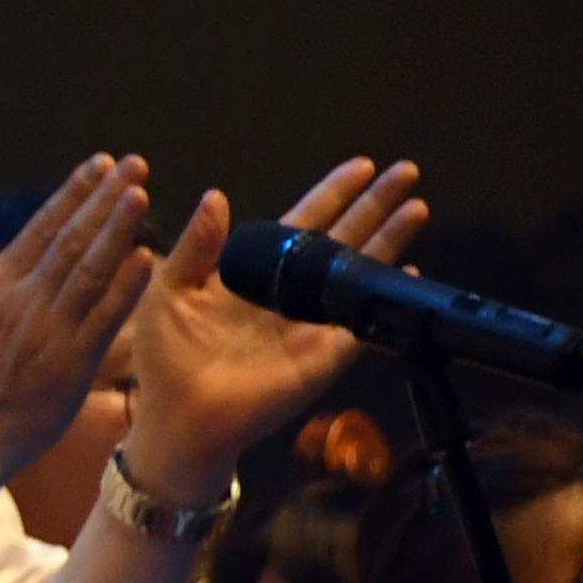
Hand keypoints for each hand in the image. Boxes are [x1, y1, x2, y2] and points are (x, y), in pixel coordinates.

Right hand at [0, 155, 153, 480]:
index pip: (42, 226)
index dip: (74, 192)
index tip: (101, 163)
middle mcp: (25, 299)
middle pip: (70, 238)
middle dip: (104, 198)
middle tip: (134, 164)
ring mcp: (50, 329)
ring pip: (89, 270)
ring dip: (116, 230)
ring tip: (141, 195)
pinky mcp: (72, 362)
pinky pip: (103, 318)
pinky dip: (124, 288)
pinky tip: (147, 260)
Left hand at [120, 158, 425, 503]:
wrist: (176, 417)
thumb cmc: (166, 358)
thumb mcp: (168, 291)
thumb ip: (196, 246)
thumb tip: (216, 196)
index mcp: (254, 271)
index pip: (303, 221)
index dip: (332, 193)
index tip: (360, 165)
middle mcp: (289, 292)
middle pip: (343, 237)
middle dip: (374, 205)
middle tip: (406, 171)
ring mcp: (311, 323)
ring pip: (357, 272)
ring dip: (388, 240)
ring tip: (416, 207)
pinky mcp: (322, 357)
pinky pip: (360, 324)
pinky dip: (380, 299)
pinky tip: (405, 272)